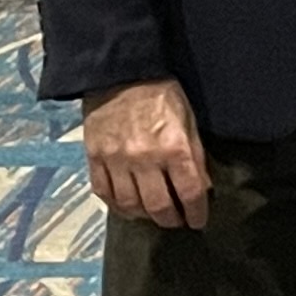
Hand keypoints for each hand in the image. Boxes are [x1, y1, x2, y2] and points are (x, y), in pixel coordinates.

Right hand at [84, 77, 211, 227]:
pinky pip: (104, 193)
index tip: (199, 221)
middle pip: (159, 205)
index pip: (190, 192)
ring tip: (153, 215)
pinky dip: (117, 205)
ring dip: (144, 216)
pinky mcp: (94, 157)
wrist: (120, 73)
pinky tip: (128, 206)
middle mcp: (145, 158)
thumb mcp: (189, 120)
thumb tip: (201, 187)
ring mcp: (116, 160)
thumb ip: (195, 155)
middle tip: (177, 222)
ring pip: (130, 204)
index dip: (196, 213)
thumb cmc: (161, 94)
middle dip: (171, 220)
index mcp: (174, 147)